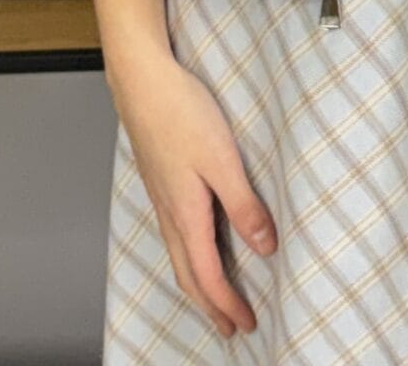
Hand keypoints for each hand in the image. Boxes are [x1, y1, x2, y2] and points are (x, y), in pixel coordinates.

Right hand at [109, 51, 277, 341]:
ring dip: (199, 282)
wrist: (142, 80)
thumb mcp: (223, 160)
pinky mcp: (160, 181)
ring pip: (178, 255)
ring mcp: (161, 197)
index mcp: (186, 214)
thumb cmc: (181, 112)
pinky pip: (174, 234)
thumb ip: (244, 205)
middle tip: (232, 327)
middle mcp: (169, 212)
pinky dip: (189, 255)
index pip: (208, 276)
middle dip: (211, 306)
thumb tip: (265, 247)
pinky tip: (198, 244)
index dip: (227, 305)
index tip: (247, 324)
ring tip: (216, 297)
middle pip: (188, 275)